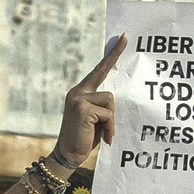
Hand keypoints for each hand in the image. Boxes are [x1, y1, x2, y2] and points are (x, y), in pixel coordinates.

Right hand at [57, 37, 122, 167]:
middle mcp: (78, 92)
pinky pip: (108, 113)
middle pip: (106, 82)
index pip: (99, 70)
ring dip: (111, 119)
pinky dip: (109, 127)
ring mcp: (79, 99)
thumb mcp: (95, 119)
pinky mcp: (83, 108)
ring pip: (110, 100)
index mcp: (81, 92)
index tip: (122, 38)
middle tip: (125, 37)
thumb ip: (102, 105)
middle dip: (114, 65)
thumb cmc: (85, 138)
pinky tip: (103, 138)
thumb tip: (116, 98)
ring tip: (103, 132)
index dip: (111, 55)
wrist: (68, 155)